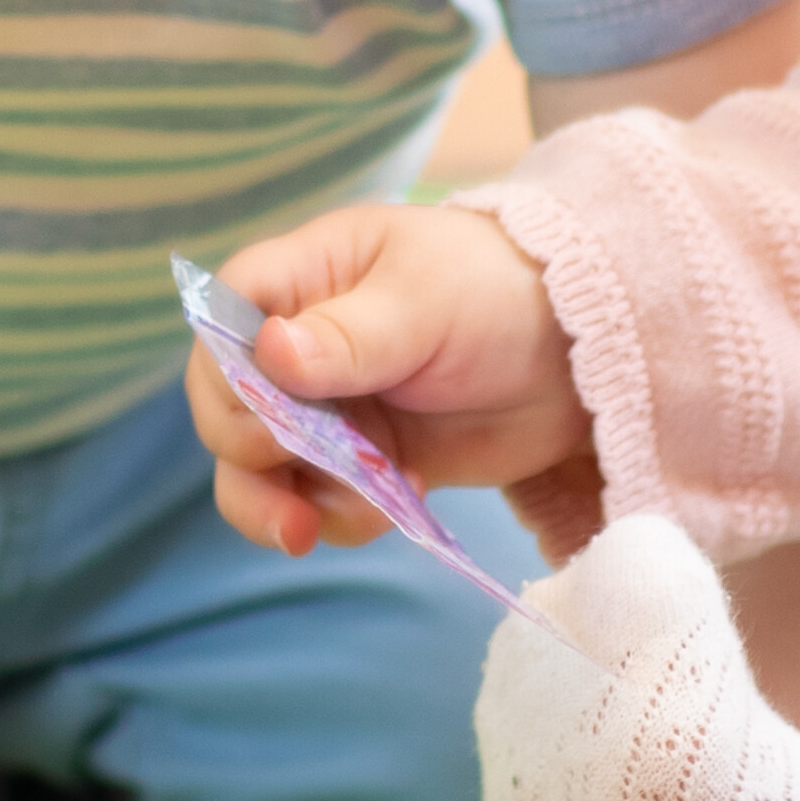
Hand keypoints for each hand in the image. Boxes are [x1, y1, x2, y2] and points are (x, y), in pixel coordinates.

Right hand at [185, 202, 589, 553]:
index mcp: (300, 280)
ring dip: (284, 504)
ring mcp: (328, 412)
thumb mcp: (427, 302)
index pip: (218, 322)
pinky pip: (318, 507)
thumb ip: (351, 336)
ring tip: (338, 518)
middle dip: (254, 451)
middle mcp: (298, 348)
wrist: (580, 358)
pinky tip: (396, 502)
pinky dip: (340, 520)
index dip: (225, 375)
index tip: (268, 411)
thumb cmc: (498, 292)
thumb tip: (270, 352)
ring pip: (257, 473)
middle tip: (304, 465)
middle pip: (224, 409)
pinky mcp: (363, 466)